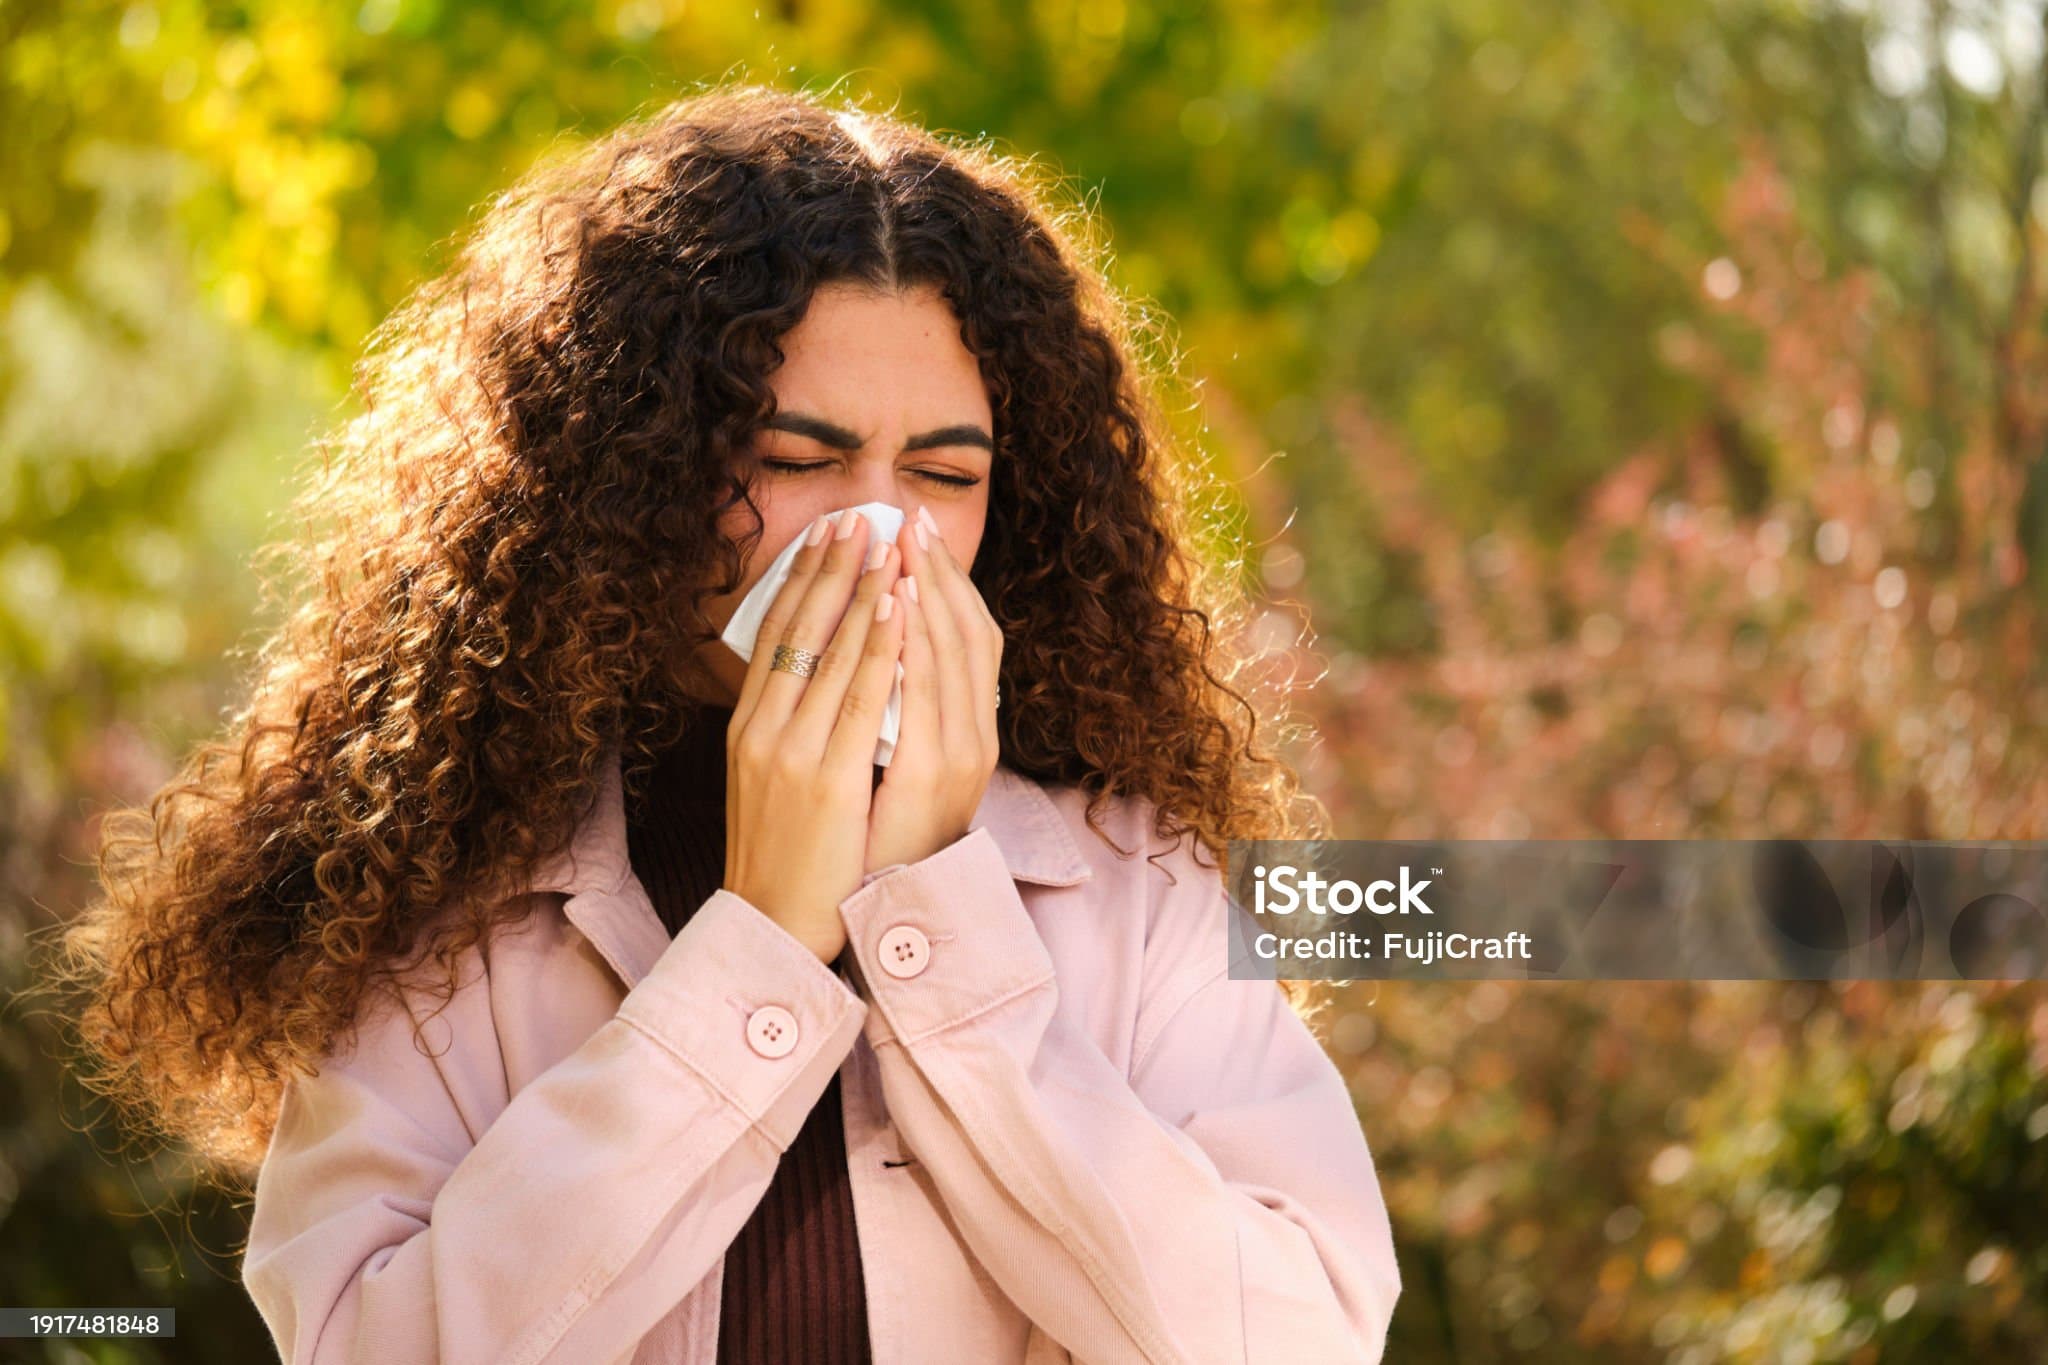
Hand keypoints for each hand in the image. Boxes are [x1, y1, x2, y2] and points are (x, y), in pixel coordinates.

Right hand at [725, 510, 904, 962]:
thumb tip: (816, 677)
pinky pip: (858, 696)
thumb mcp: (771, 780)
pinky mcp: (825, 779)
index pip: (775, 634)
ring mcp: (791, 752)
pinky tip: (897, 605)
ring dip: (863, 588)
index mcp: (749, 726)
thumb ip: (789, 728)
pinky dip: (878, 644)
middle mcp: (762, 730)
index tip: (828, 534)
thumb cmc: (782, 855)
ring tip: (886, 540)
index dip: (802, 579)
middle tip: (860, 514)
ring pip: (831, 651)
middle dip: (833, 566)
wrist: (773, 926)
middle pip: (799, 628)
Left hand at [865, 503, 1003, 875]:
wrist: (861, 917)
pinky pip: (913, 692)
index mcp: (968, 736)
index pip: (970, 639)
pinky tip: (892, 605)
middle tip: (912, 517)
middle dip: (936, 573)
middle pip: (965, 635)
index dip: (949, 584)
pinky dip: (905, 644)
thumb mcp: (893, 772)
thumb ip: (897, 715)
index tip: (920, 534)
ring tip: (901, 543)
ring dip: (923, 594)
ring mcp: (954, 757)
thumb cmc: (869, 846)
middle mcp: (973, 741)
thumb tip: (880, 653)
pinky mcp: (918, 775)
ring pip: (945, 655)